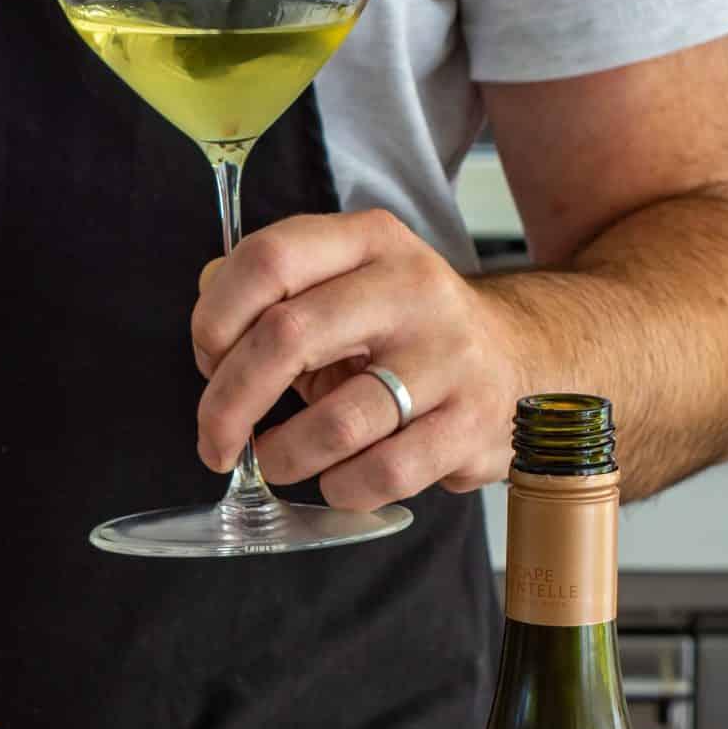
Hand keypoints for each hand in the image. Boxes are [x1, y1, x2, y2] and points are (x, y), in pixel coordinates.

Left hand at [190, 211, 531, 511]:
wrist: (520, 358)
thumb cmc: (405, 332)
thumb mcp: (345, 286)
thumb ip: (272, 295)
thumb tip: (211, 331)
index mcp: (369, 241)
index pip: (268, 259)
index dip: (215, 317)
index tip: (207, 361)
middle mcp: (411, 288)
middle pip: (286, 337)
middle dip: (227, 403)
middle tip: (213, 440)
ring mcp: (448, 357)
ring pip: (334, 423)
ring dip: (283, 456)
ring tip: (276, 460)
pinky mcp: (471, 424)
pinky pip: (383, 473)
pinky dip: (341, 488)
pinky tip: (338, 478)